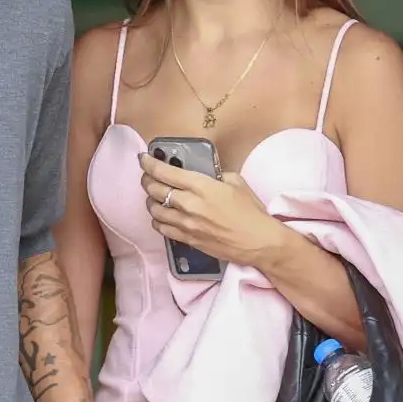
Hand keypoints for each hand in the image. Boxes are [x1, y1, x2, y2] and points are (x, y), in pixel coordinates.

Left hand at [139, 154, 286, 268]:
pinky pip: (162, 229)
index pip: (164, 172)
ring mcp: (186, 224)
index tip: (143, 159)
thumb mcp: (236, 182)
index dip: (149, 164)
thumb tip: (206, 176)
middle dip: (147, 181)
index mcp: (201, 186)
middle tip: (148, 177)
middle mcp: (189, 204)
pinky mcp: (188, 240)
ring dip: (151, 202)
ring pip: (154, 211)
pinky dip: (158, 221)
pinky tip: (162, 217)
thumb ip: (215, 176)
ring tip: (155, 198)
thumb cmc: (251, 212)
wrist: (259, 242)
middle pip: (154, 190)